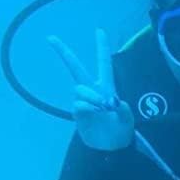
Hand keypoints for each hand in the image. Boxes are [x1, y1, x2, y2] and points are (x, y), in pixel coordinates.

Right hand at [49, 28, 134, 152]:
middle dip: (64, 53)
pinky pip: (78, 103)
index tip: (99, 30)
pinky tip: (94, 112)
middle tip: (51, 38)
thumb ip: (123, 109)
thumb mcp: (128, 120)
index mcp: (107, 86)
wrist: (110, 148)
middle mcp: (93, 90)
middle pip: (76, 68)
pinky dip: (86, 105)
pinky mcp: (77, 113)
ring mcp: (83, 101)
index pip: (104, 63)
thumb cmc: (121, 131)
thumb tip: (114, 101)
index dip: (101, 47)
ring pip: (80, 89)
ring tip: (101, 106)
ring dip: (90, 95)